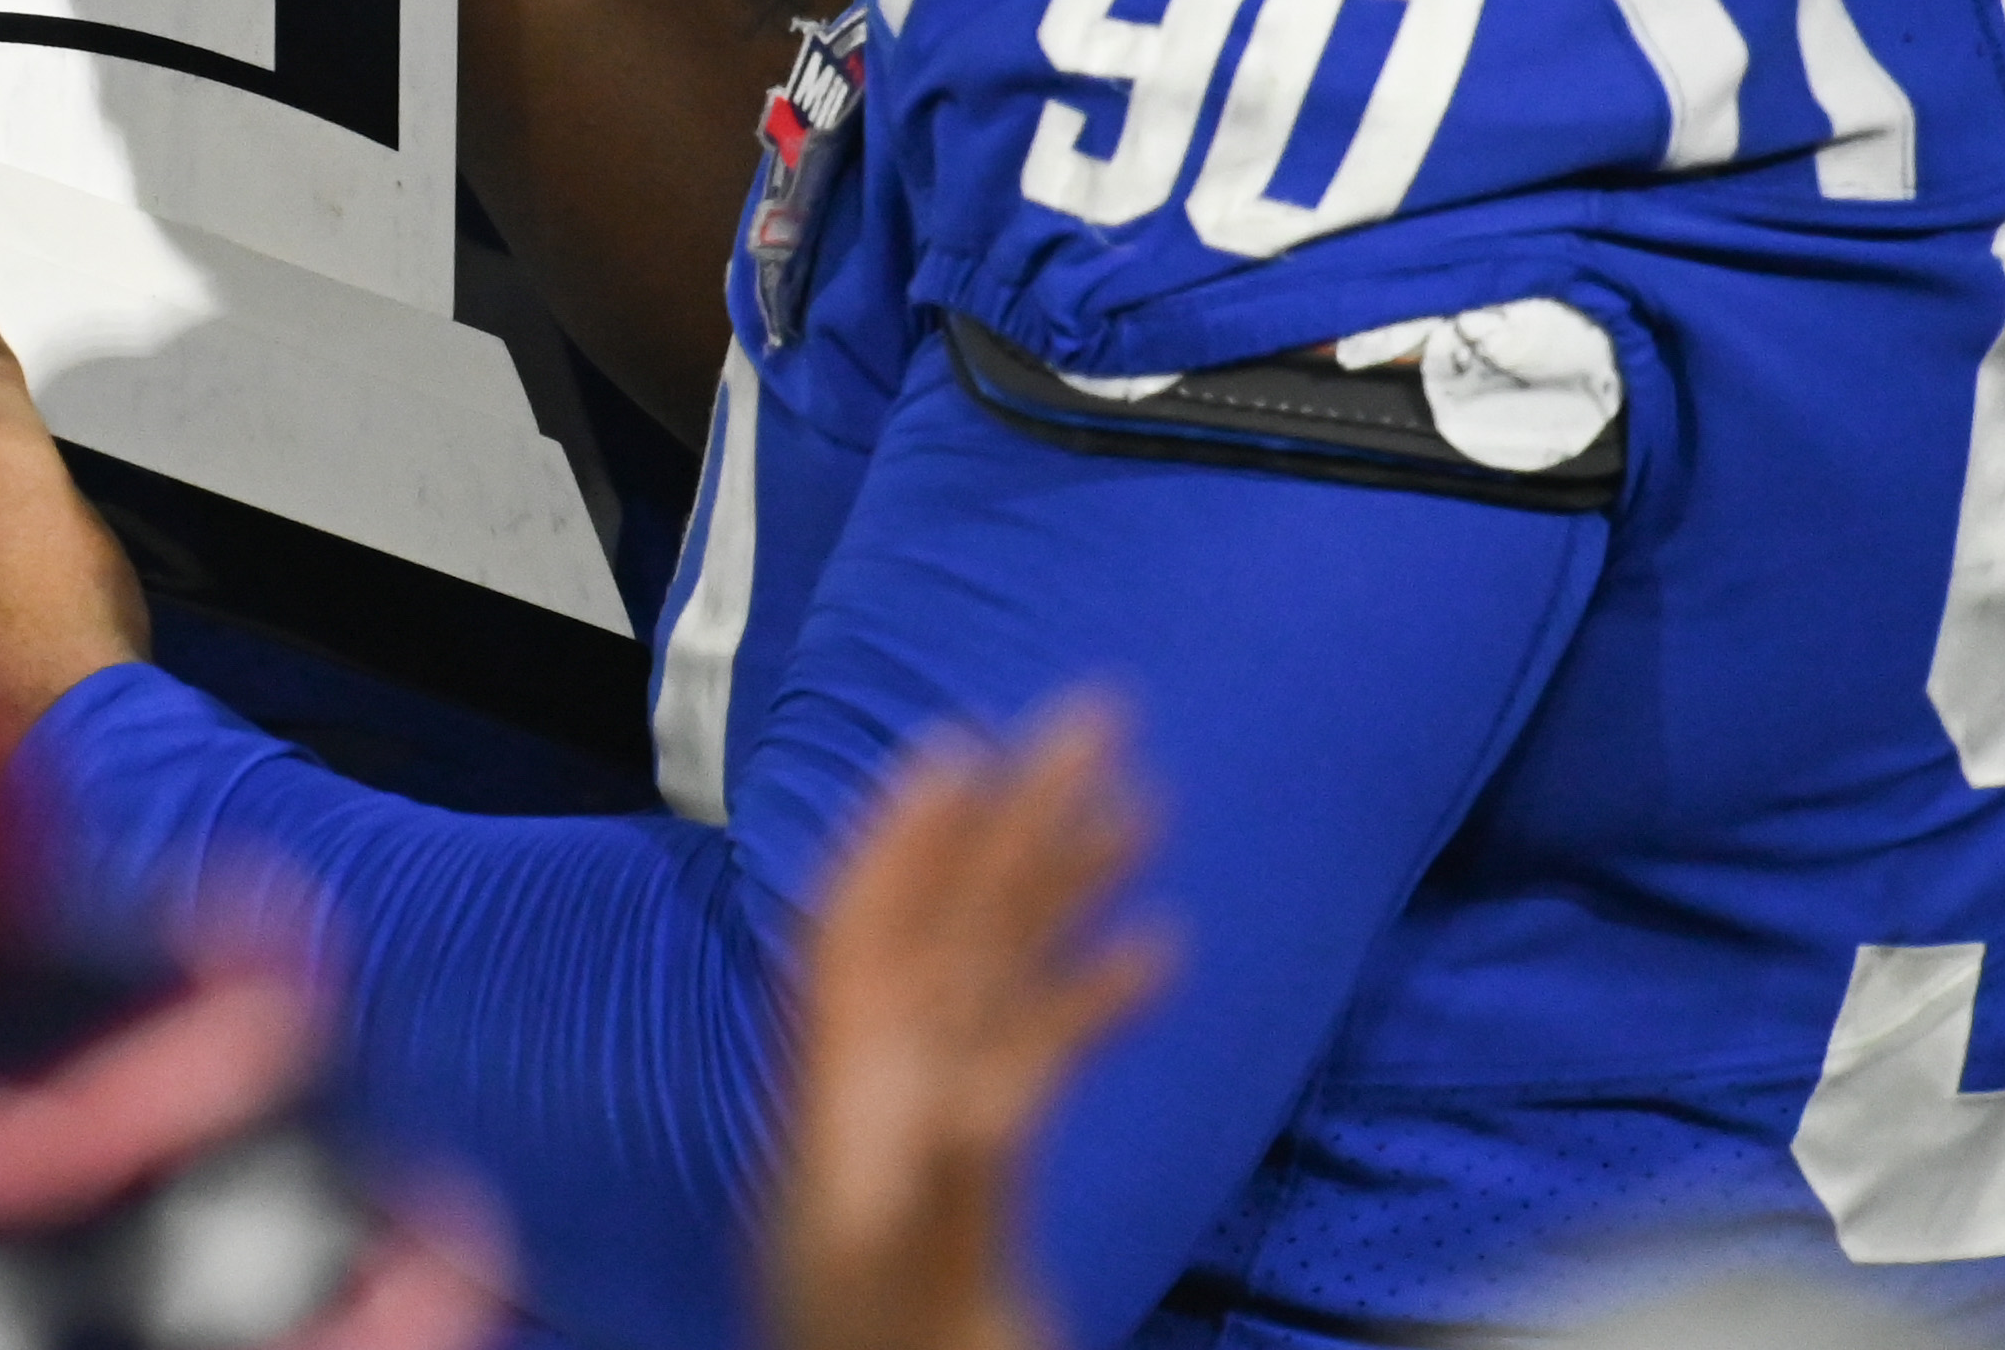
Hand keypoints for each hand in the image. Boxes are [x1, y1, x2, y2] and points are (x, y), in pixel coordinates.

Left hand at [767, 700, 1178, 1349]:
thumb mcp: (929, 1286)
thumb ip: (957, 1188)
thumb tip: (986, 1089)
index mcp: (847, 1107)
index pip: (867, 934)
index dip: (906, 836)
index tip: (957, 744)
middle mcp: (883, 1096)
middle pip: (947, 927)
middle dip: (1014, 820)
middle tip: (1094, 719)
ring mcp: (933, 1128)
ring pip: (998, 978)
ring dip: (1062, 888)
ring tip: (1141, 803)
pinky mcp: (985, 1177)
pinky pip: (1034, 1061)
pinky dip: (1088, 1000)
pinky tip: (1157, 948)